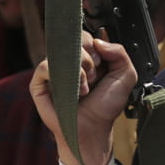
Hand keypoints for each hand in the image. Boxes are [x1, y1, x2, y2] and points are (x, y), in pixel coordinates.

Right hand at [30, 30, 135, 164]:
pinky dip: (60, 75)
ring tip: (85, 86)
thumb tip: (99, 40)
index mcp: (87, 57)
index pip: (86, 35)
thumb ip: (120, 52)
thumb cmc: (105, 106)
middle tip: (95, 73)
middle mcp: (69, 61)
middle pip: (74, 38)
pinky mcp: (40, 83)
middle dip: (89, 55)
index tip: (102, 61)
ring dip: (79, 68)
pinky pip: (44, 66)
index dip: (96, 44)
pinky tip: (73, 90)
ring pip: (61, 51)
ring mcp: (53, 71)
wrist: (93, 129)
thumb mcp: (125, 76)